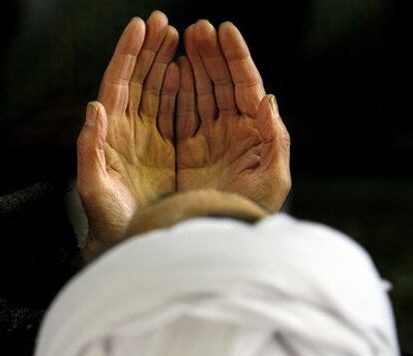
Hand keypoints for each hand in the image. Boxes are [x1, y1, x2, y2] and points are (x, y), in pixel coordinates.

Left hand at [76, 11, 179, 261]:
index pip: (117, 84)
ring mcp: (148, 139)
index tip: (140, 27)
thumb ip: (90, 148)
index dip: (128, 55)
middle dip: (150, 51)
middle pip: (138, 80)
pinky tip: (185, 75)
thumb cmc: (107, 217)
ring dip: (166, 64)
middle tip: (164, 24)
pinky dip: (179, 93)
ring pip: (157, 92)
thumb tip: (95, 107)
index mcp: (110, 133)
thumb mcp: (94, 185)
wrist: (128, 238)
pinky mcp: (165, 151)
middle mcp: (128, 131)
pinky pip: (174, 115)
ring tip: (178, 39)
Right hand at [176, 20, 290, 212]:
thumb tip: (267, 99)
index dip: (237, 58)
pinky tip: (171, 72)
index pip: (246, 86)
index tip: (225, 31)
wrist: (220, 234)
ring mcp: (207, 139)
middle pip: (220, 83)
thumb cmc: (252, 209)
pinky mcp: (185, 151)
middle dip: (210, 55)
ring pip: (199, 93)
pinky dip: (175, 93)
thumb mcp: (273, 178)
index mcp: (254, 133)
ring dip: (192, 66)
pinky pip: (179, 114)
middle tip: (198, 29)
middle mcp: (231, 132)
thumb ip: (275, 139)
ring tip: (182, 39)